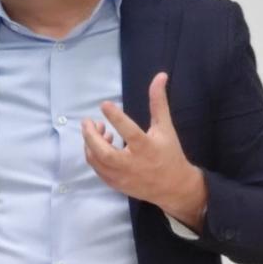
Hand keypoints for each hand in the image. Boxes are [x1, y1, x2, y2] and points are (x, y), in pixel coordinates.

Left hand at [81, 72, 206, 231]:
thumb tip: (160, 75)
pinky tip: (99, 144)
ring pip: (97, 161)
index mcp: (146, 148)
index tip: (104, 104)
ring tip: (97, 129)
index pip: (129, 131)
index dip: (116, 117)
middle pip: (104, 152)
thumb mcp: (165, 127)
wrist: (174, 187)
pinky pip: (97, 169)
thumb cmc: (170, 154)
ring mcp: (122, 177)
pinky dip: (93, 155)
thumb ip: (158, 102)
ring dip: (91, 144)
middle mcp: (132, 164)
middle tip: (88, 121)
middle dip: (91, 136)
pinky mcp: (116, 184)